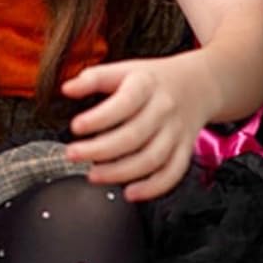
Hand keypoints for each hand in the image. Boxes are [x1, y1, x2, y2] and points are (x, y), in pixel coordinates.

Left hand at [60, 54, 211, 201]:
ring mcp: (176, 132)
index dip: (98, 118)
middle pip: (134, 136)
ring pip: (152, 159)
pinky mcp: (185, 151)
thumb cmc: (151, 80)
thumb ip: (94, 78)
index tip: (75, 127)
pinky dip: (152, 188)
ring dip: (121, 172)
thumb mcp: (123, 69)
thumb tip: (67, 88)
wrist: (196, 85)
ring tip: (93, 175)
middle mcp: (163, 109)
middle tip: (73, 155)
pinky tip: (129, 193)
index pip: (123, 103)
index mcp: (146, 85)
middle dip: (100, 150)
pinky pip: (172, 174)